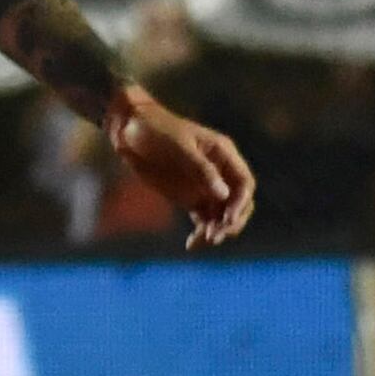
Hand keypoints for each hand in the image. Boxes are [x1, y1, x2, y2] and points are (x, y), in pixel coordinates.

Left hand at [107, 86, 257, 246]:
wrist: (130, 131)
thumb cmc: (157, 130)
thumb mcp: (180, 147)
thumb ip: (202, 170)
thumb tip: (224, 195)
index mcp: (223, 154)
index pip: (244, 183)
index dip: (241, 203)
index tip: (228, 219)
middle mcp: (220, 173)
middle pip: (238, 204)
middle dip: (231, 222)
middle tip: (215, 236)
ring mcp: (205, 187)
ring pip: (221, 216)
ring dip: (216, 231)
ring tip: (202, 242)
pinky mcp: (190, 198)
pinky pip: (203, 220)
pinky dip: (201, 233)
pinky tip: (192, 245)